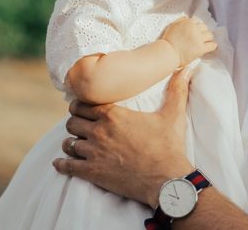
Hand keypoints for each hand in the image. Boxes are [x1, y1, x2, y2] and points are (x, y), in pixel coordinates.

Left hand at [53, 67, 194, 206]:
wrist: (167, 179)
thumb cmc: (169, 146)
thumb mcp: (173, 114)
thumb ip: (177, 89)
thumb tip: (187, 68)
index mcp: (114, 114)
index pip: (83, 105)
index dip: (80, 106)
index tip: (81, 108)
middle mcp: (100, 131)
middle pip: (72, 122)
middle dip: (75, 123)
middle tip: (79, 126)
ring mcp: (94, 152)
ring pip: (69, 143)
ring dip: (71, 143)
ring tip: (74, 144)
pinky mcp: (92, 172)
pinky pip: (67, 166)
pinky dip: (62, 164)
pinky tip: (59, 163)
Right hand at [161, 17, 216, 65]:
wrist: (168, 53)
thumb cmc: (168, 41)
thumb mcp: (172, 26)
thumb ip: (181, 21)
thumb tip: (187, 18)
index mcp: (188, 22)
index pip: (197, 22)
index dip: (197, 27)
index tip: (196, 31)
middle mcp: (194, 29)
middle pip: (205, 27)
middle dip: (203, 32)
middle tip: (201, 37)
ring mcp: (198, 39)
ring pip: (210, 35)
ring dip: (208, 38)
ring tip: (206, 42)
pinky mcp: (201, 48)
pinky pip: (212, 45)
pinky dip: (212, 46)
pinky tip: (210, 47)